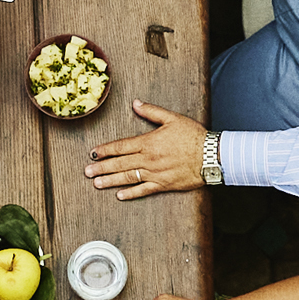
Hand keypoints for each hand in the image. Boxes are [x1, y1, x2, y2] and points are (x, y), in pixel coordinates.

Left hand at [85, 104, 208, 199]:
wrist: (211, 156)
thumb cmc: (194, 136)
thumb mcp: (172, 118)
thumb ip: (151, 111)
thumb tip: (136, 103)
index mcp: (148, 142)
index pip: (121, 146)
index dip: (106, 150)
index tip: (94, 152)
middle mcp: (148, 159)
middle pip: (120, 163)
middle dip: (102, 167)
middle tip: (87, 171)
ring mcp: (155, 173)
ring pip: (128, 178)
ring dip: (110, 180)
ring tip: (96, 183)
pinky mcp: (163, 184)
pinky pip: (143, 190)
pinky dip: (131, 194)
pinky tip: (120, 196)